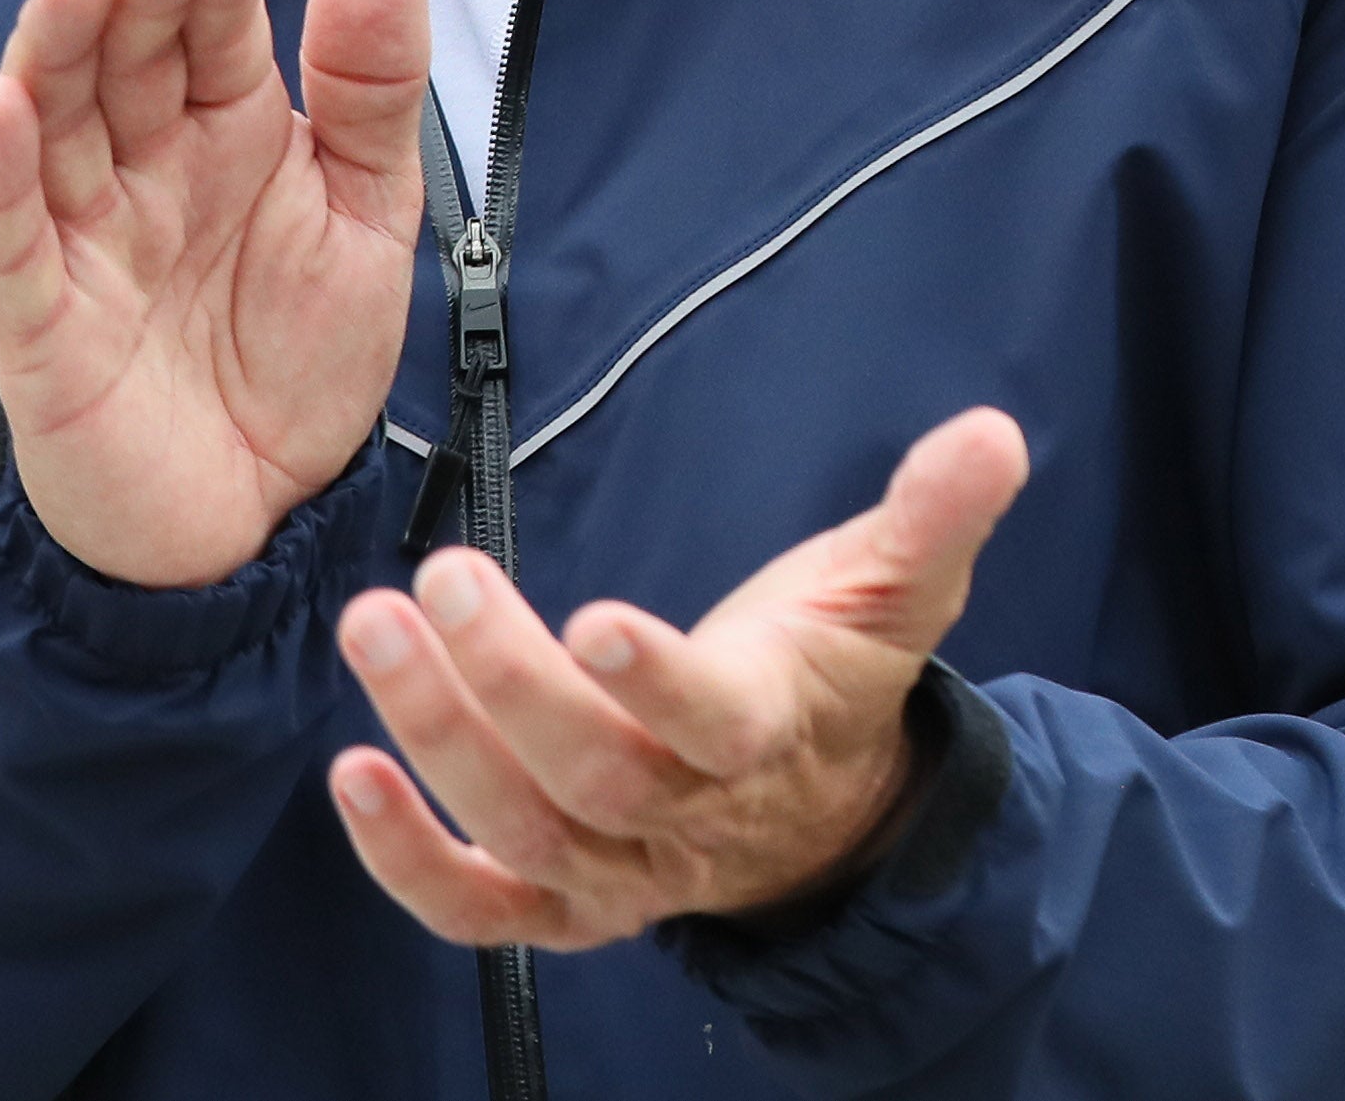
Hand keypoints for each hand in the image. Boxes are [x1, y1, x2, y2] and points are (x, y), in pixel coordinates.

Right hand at [0, 0, 430, 589]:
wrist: (256, 524)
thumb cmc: (298, 359)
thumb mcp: (367, 212)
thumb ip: (372, 81)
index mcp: (223, 129)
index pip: (208, 25)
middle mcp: (142, 166)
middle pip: (122, 53)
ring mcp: (82, 236)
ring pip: (52, 120)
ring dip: (56, 43)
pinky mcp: (39, 320)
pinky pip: (5, 236)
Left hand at [327, 407, 1030, 947]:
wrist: (829, 817)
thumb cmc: (838, 679)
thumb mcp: (897, 590)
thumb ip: (935, 514)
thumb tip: (992, 435)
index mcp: (765, 734)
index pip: (713, 722)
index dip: (657, 681)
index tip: (597, 618)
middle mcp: (685, 818)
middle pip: (591, 775)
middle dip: (508, 683)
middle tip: (438, 581)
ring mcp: (619, 872)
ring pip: (523, 830)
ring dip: (439, 739)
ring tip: (376, 632)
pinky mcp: (564, 901)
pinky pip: (479, 910)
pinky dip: (409, 865)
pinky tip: (352, 778)